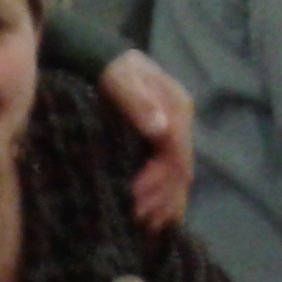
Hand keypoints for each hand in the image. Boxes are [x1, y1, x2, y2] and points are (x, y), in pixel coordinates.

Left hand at [99, 49, 195, 229]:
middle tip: (141, 220)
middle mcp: (178, 123)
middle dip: (162, 196)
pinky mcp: (157, 138)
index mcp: (176, 110)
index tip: (137, 198)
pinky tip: (153, 213)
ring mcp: (170, 131)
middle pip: (179, 167)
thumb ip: (136, 102)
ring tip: (147, 224)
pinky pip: (165, 168)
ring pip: (175, 172)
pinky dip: (161, 191)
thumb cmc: (109, 68)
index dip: (160, 179)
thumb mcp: (120, 80)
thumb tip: (159, 129)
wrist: (102, 56)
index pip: (175, 153)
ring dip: (164, 199)